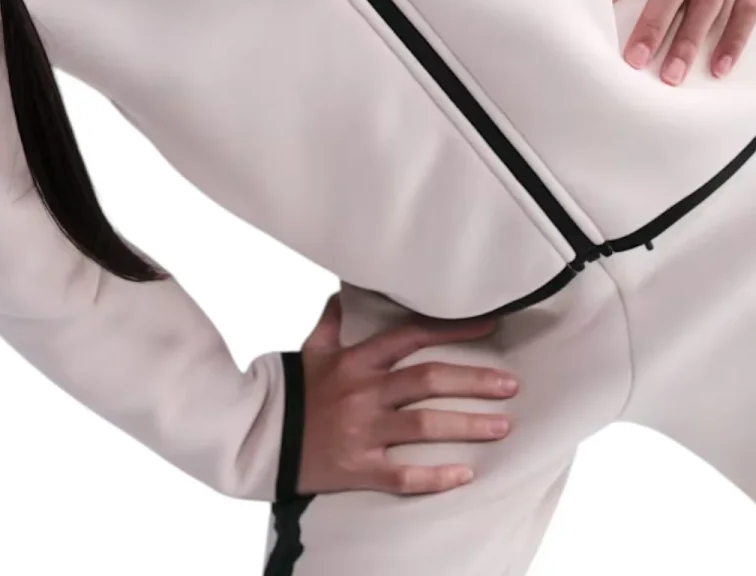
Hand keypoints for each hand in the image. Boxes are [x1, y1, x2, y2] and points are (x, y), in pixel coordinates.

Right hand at [294, 292, 517, 497]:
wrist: (257, 437)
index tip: (490, 326)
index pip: (412, 336)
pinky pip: (403, 474)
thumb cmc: (290, 391)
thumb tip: (342, 292)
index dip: (453, 329)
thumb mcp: (311, 351)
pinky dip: (435, 476)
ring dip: (467, 425)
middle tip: (510, 385)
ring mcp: (362, 431)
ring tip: (502, 425)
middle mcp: (364, 392)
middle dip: (473, 381)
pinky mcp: (358, 468)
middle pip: (428, 381)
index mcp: (356, 360)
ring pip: (423, 425)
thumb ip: (332, 322)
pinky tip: (466, 473)